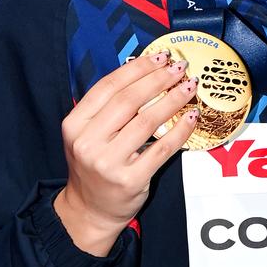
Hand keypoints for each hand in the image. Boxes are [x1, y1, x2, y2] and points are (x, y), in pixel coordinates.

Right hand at [54, 51, 197, 255]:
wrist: (90, 210)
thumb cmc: (94, 165)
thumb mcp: (88, 134)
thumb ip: (108, 108)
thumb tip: (144, 71)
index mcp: (75, 125)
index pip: (108, 87)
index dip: (137, 69)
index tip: (159, 57)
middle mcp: (88, 142)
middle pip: (128, 101)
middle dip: (158, 79)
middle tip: (179, 68)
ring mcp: (108, 163)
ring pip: (147, 121)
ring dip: (173, 99)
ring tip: (189, 86)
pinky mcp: (130, 180)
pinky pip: (162, 149)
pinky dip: (180, 131)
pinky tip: (191, 117)